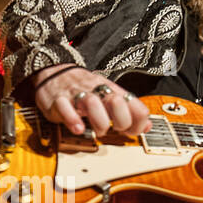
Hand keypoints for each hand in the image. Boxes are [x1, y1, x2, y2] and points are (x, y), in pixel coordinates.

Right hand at [28, 64, 151, 136]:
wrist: (54, 71)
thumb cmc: (83, 88)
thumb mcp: (107, 97)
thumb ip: (128, 111)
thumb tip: (147, 125)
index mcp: (112, 90)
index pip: (135, 104)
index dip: (137, 123)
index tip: (129, 131)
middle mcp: (97, 91)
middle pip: (116, 102)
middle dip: (120, 120)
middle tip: (114, 129)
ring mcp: (77, 94)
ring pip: (92, 104)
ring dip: (99, 122)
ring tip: (97, 131)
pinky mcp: (58, 100)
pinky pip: (65, 108)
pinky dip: (73, 120)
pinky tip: (78, 128)